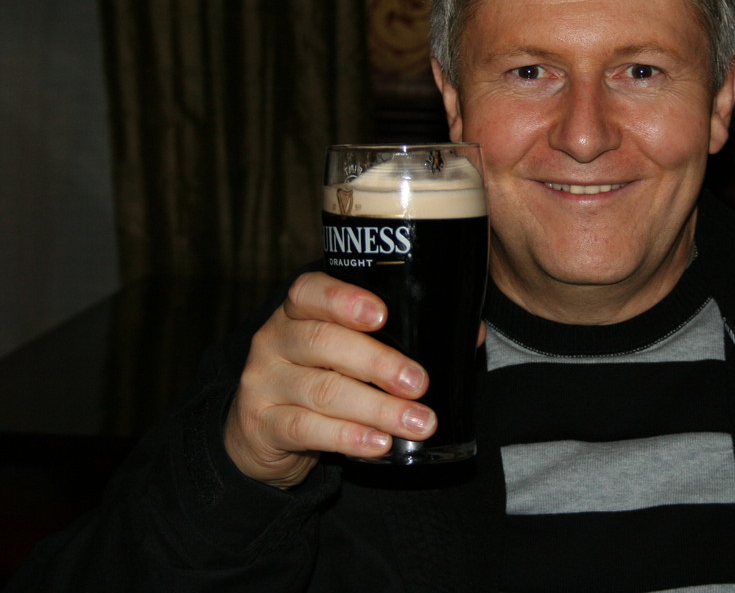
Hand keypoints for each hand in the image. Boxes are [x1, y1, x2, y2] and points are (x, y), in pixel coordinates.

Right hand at [224, 271, 440, 487]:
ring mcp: (263, 382)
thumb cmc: (323, 376)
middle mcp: (274, 339)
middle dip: (379, 362)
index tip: (383, 315)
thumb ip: (400, 336)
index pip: (310, 291)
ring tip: (418, 422)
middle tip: (420, 383)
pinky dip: (348, 437)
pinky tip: (380, 444)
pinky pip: (306, 428)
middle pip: (323, 342)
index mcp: (297, 311)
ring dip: (377, 408)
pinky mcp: (263, 424)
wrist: (261, 431)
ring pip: (323, 390)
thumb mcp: (350, 352)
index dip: (345, 299)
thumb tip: (473, 332)